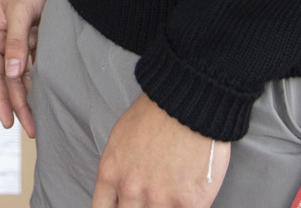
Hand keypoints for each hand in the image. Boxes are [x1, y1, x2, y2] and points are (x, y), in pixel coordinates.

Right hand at [0, 0, 53, 137]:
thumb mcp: (21, 11)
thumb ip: (17, 42)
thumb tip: (11, 72)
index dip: (0, 99)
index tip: (9, 122)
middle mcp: (1, 37)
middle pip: (7, 77)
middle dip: (17, 103)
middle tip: (30, 129)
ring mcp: (17, 36)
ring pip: (20, 72)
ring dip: (28, 94)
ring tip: (38, 118)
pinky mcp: (32, 33)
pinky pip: (33, 61)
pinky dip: (38, 77)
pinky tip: (46, 92)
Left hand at [93, 94, 227, 207]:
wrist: (188, 103)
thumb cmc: (156, 113)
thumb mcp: (120, 139)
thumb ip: (119, 170)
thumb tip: (121, 190)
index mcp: (111, 173)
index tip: (123, 206)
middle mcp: (131, 190)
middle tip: (150, 196)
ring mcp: (160, 199)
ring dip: (162, 207)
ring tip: (170, 192)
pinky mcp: (190, 203)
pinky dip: (187, 206)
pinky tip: (188, 197)